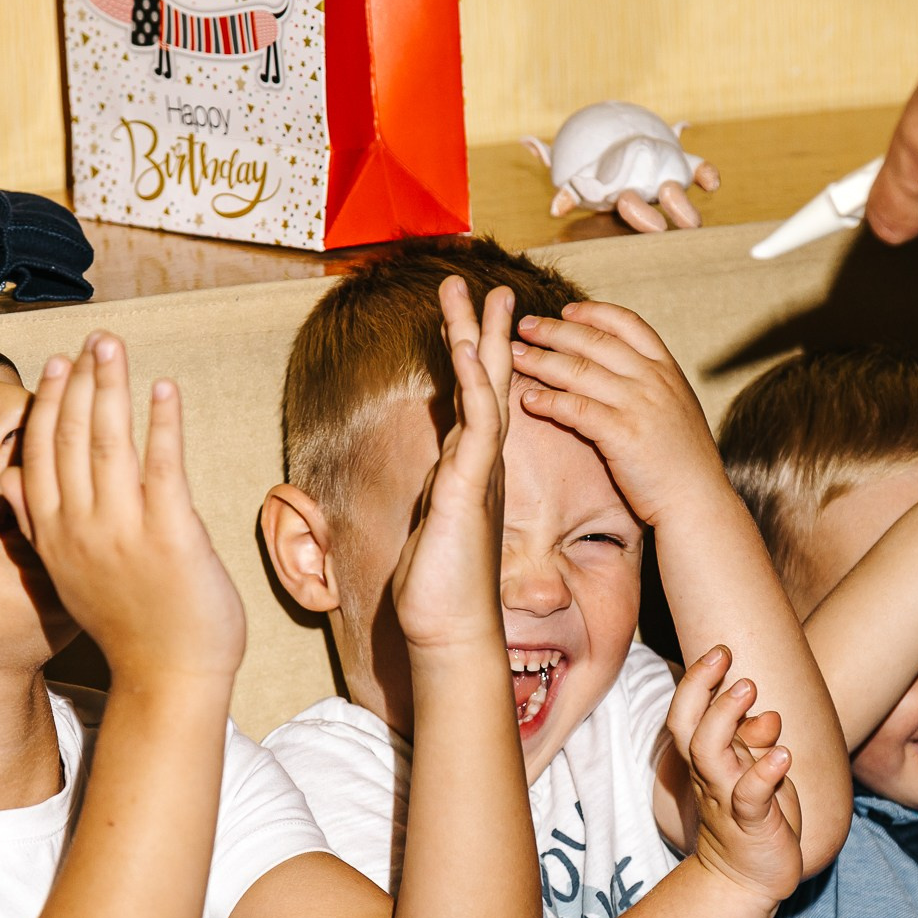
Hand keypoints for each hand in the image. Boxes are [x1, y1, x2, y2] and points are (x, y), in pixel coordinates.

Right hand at [0, 333, 241, 689]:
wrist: (171, 676)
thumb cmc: (130, 624)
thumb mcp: (66, 574)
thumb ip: (37, 525)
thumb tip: (6, 481)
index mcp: (54, 535)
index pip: (42, 453)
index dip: (49, 403)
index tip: (57, 364)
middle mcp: (81, 529)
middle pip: (72, 438)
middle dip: (81, 381)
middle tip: (95, 340)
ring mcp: (123, 532)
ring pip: (109, 442)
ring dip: (112, 387)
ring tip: (116, 348)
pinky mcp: (170, 536)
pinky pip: (162, 466)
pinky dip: (161, 423)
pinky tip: (163, 389)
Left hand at [391, 278, 515, 652]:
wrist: (450, 632)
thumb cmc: (437, 592)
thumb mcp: (428, 531)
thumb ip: (434, 499)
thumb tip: (429, 486)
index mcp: (469, 470)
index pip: (474, 400)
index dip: (473, 357)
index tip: (470, 321)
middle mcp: (480, 464)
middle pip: (488, 381)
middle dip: (485, 331)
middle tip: (488, 286)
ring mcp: (479, 472)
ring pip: (485, 389)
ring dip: (479, 338)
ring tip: (476, 292)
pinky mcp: (469, 486)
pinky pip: (477, 423)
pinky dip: (474, 382)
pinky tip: (469, 348)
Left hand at [512, 301, 717, 527]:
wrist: (698, 501)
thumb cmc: (685, 463)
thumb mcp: (678, 409)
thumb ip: (653, 385)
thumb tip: (626, 372)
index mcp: (667, 369)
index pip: (627, 323)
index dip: (593, 313)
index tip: (566, 310)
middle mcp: (653, 380)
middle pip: (594, 341)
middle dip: (554, 330)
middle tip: (524, 326)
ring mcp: (637, 405)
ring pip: (579, 370)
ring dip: (541, 360)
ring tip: (514, 355)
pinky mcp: (621, 434)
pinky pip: (574, 408)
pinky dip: (548, 401)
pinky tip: (529, 400)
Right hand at [667, 647, 802, 906]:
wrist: (747, 878)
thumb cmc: (753, 816)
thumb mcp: (753, 771)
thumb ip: (756, 741)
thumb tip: (767, 713)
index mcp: (707, 760)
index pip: (687, 714)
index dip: (697, 681)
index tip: (718, 649)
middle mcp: (711, 775)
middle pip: (689, 727)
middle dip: (701, 687)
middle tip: (724, 654)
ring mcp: (727, 799)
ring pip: (712, 755)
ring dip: (727, 718)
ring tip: (750, 688)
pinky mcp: (752, 825)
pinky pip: (751, 797)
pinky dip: (765, 774)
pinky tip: (782, 754)